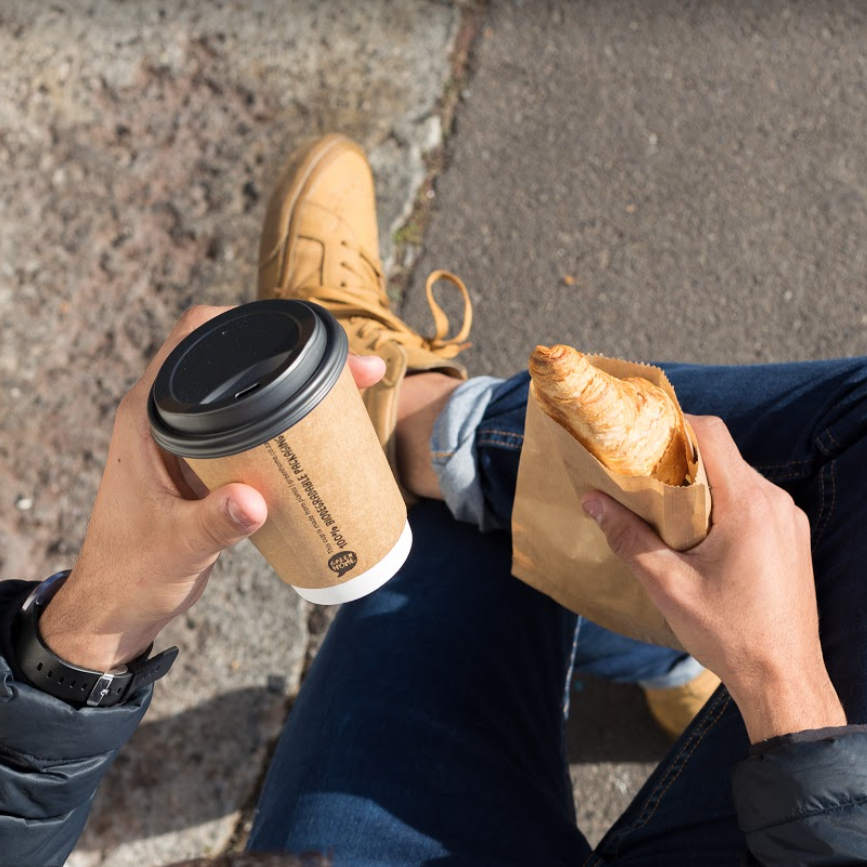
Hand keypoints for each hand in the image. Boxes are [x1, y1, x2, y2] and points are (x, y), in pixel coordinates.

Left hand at [39, 306, 385, 671]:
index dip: (245, 321)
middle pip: (238, 362)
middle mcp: (169, 417)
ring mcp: (191, 441)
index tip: (299, 333)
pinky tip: (330, 435)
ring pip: (252, 394)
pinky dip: (294, 424)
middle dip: (300, 357)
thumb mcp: (173, 547)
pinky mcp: (212, 466)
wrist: (118, 608)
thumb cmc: (130, 574)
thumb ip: (211, 525)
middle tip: (356, 371)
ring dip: (302, 389)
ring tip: (356, 394)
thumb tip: (255, 502)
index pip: (193, 337)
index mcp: (147, 415)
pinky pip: (257, 429)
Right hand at [581, 415, 845, 742]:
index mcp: (748, 506)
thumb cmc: (729, 635)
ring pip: (735, 478)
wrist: (785, 681)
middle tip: (639, 476)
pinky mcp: (790, 538)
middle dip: (677, 459)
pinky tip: (694, 533)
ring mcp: (787, 521)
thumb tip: (591, 500)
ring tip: (661, 507)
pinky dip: (719, 504)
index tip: (638, 438)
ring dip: (698, 484)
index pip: (711, 435)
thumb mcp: (667, 586)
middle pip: (721, 455)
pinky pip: (750, 502)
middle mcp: (775, 503)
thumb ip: (627, 537)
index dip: (672, 426)